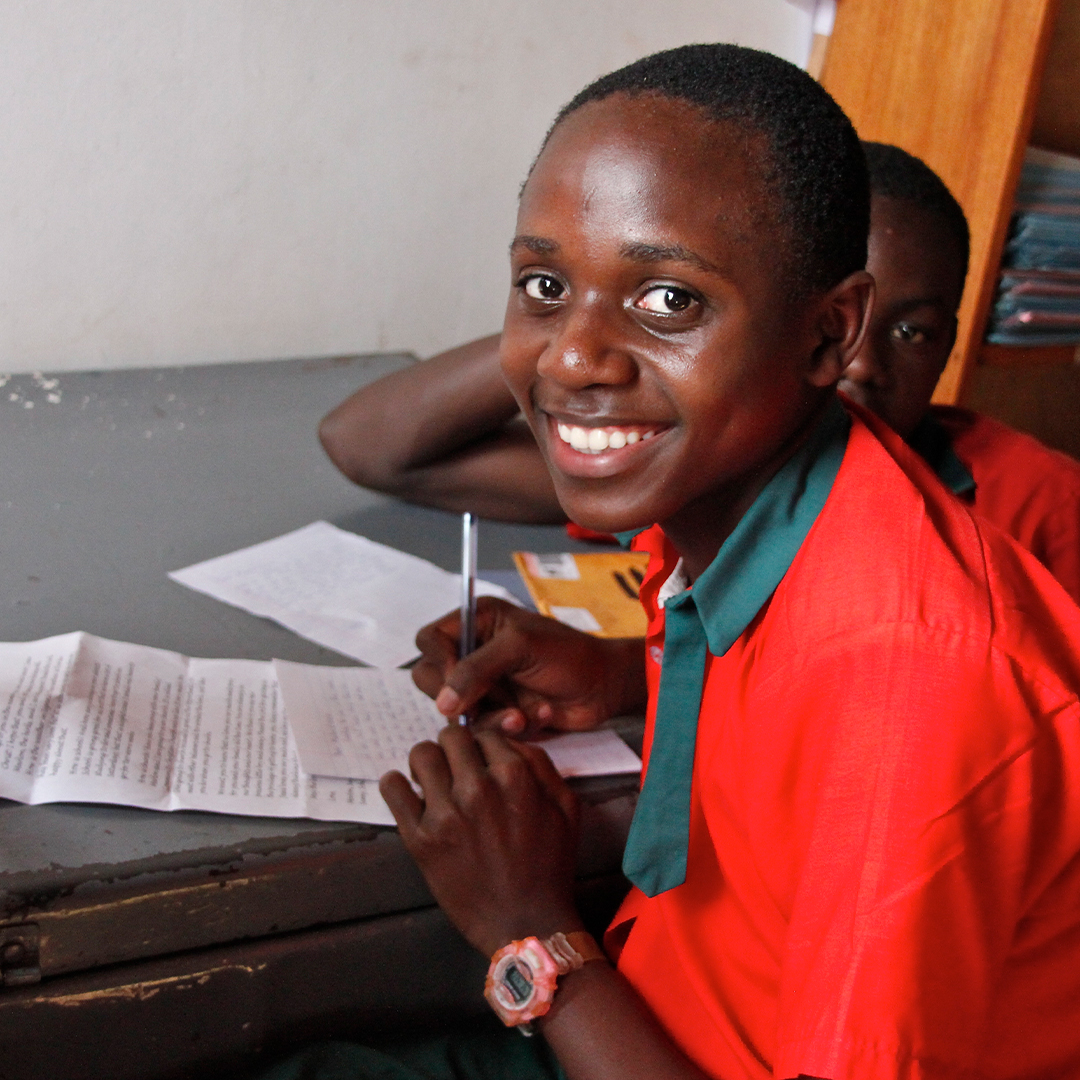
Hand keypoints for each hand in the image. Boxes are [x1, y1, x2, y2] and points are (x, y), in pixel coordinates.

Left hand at [380, 725, 583, 956]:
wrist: (527, 924)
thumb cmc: (550, 867)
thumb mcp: (566, 807)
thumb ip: (541, 764)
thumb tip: (510, 740)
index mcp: (514, 776)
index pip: (485, 733)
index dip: (483, 744)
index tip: (480, 760)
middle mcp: (477, 788)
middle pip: (449, 736)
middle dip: (454, 747)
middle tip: (456, 767)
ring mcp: (445, 814)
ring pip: (421, 754)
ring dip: (426, 762)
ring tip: (432, 779)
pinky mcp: (420, 839)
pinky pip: (392, 788)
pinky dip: (396, 784)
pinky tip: (408, 792)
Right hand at [412, 597, 646, 734]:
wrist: (604, 687)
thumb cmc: (568, 654)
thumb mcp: (520, 648)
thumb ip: (476, 668)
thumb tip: (442, 702)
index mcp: (476, 622)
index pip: (428, 639)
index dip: (437, 660)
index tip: (456, 678)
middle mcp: (474, 652)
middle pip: (431, 679)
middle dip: (464, 695)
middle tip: (494, 698)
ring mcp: (484, 685)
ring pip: (456, 710)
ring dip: (491, 716)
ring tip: (522, 713)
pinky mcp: (497, 712)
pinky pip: (482, 728)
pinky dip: (509, 726)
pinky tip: (536, 716)